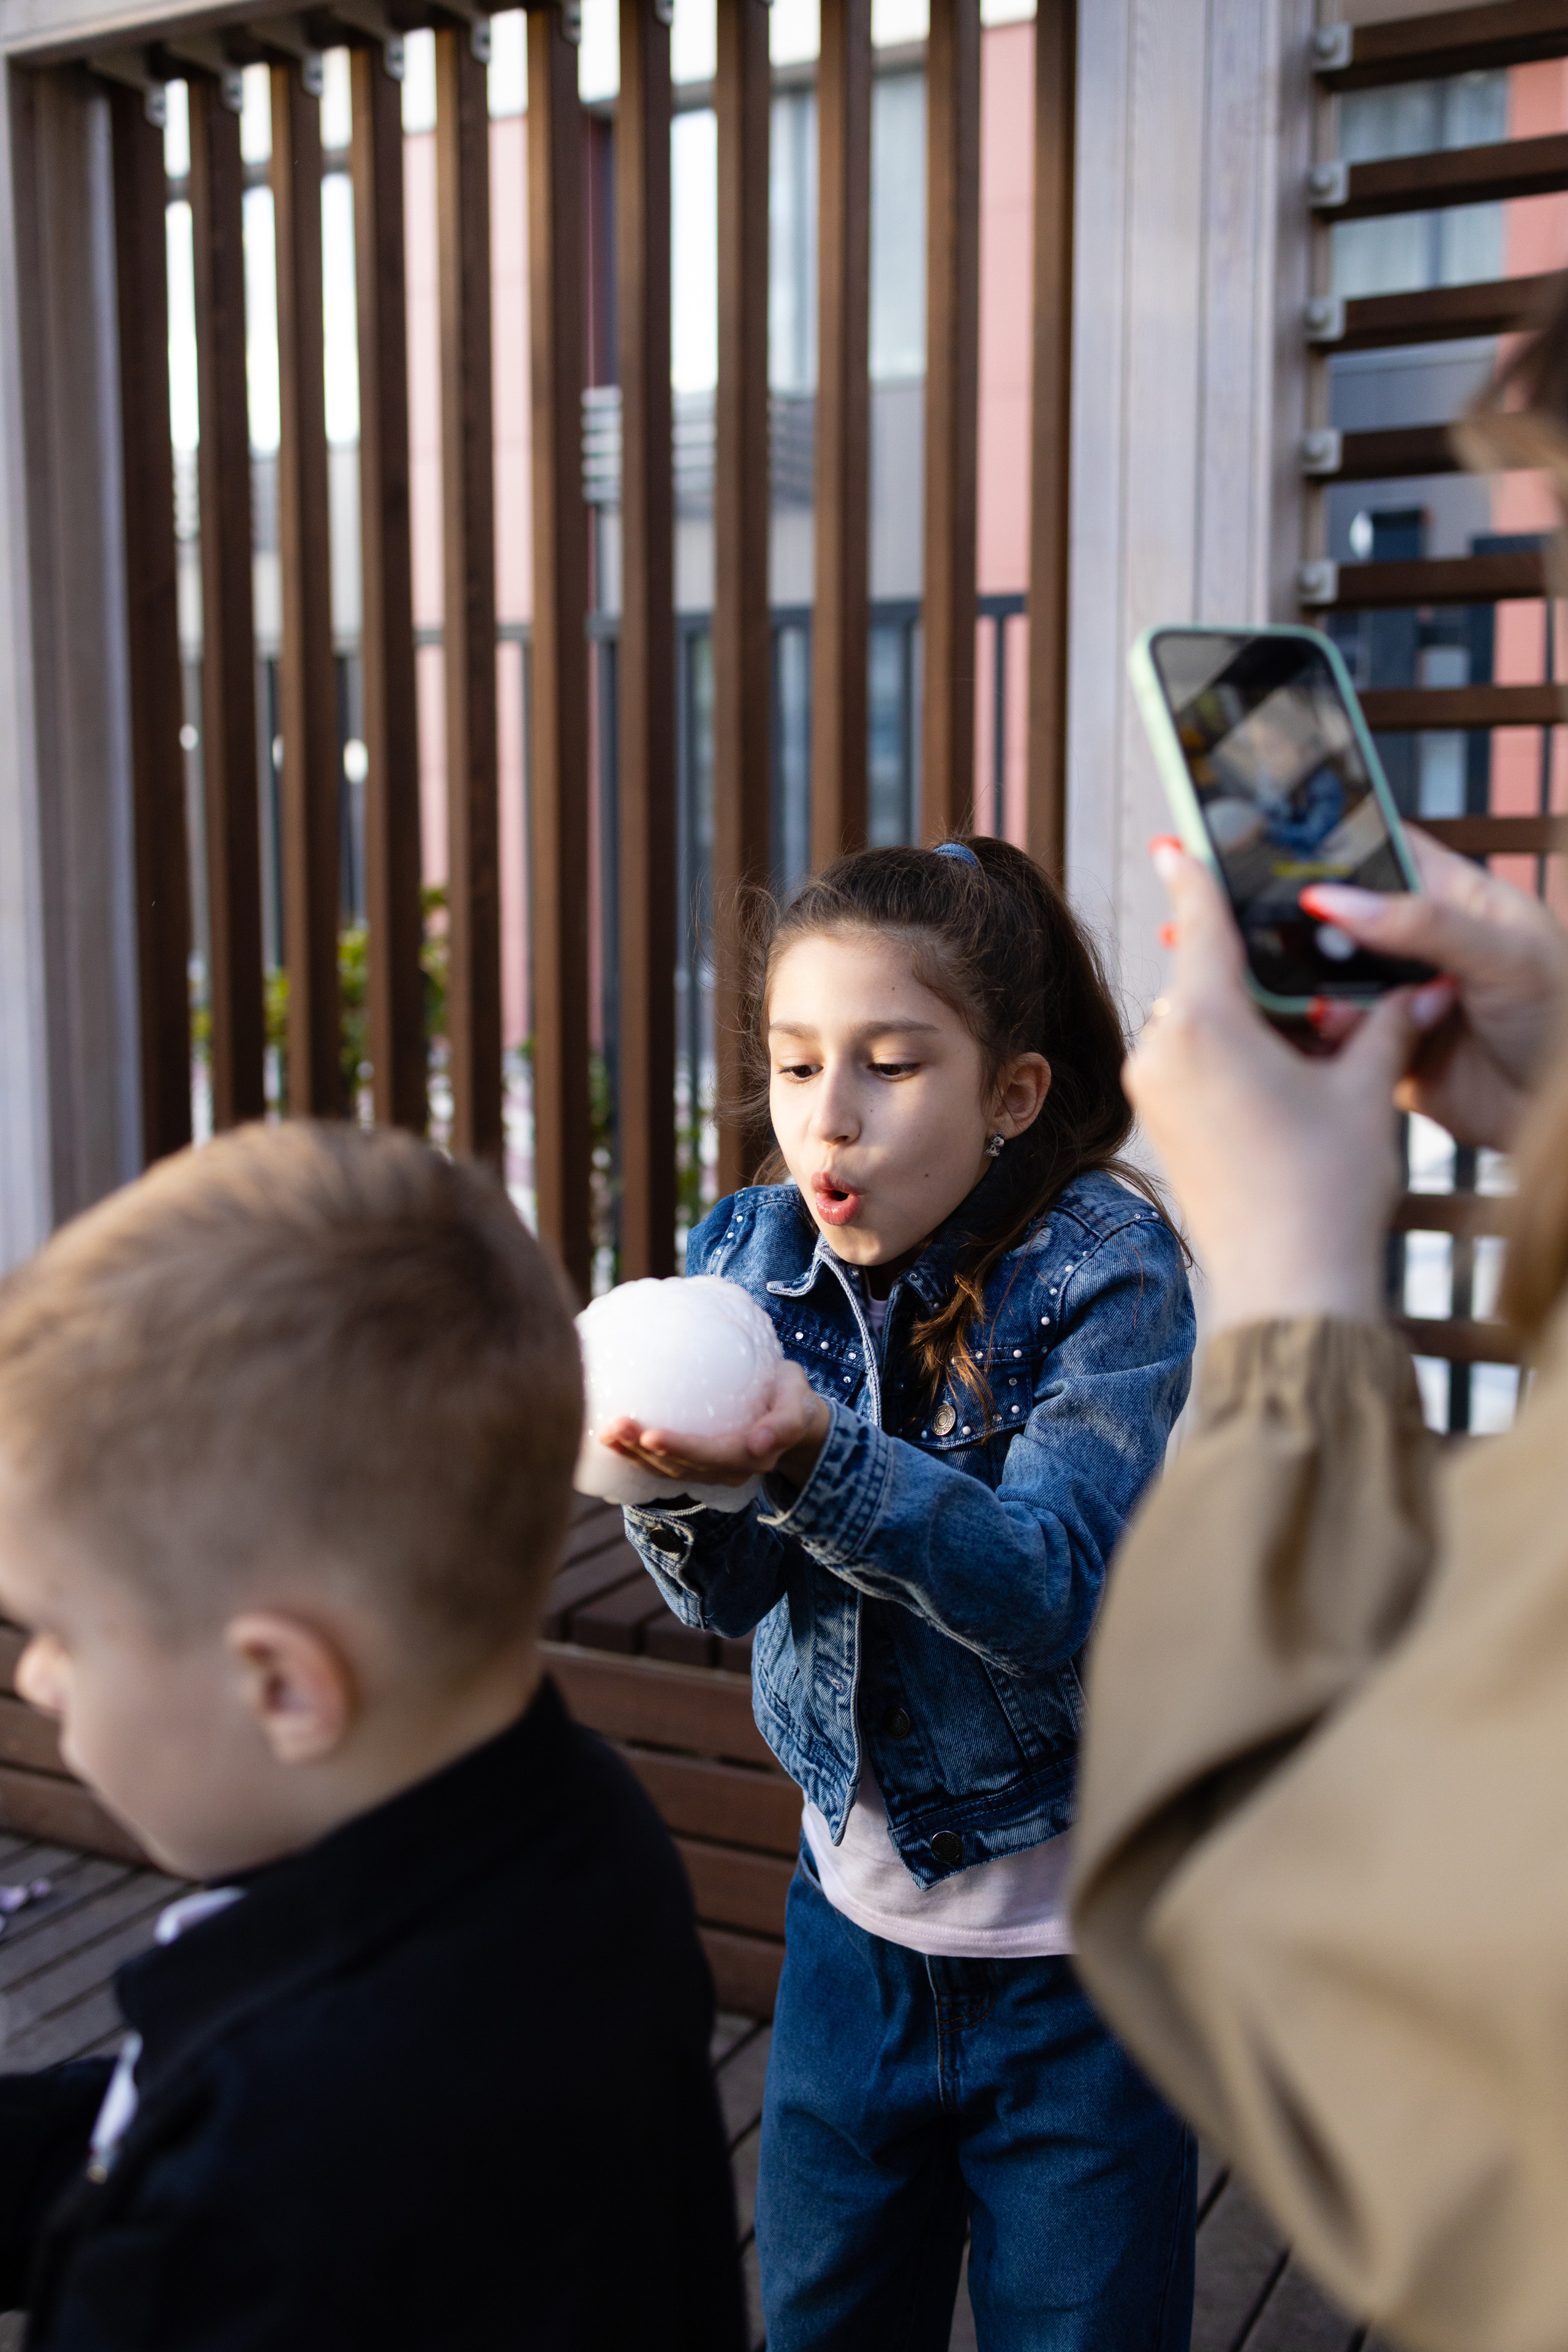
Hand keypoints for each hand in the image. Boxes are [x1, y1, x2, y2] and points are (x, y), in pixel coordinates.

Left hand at [602, 1361, 831, 1494]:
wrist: (793, 1415)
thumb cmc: (792, 1397)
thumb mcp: (799, 1400)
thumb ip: (786, 1421)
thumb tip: (760, 1445)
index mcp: (752, 1456)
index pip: (711, 1455)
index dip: (680, 1449)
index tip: (651, 1435)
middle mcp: (728, 1471)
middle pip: (681, 1466)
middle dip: (644, 1450)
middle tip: (615, 1426)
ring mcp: (710, 1472)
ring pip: (666, 1471)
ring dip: (633, 1455)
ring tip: (605, 1433)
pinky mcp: (696, 1465)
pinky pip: (663, 1466)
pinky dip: (636, 1457)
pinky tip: (611, 1442)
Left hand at [1127, 844, 1447, 1333]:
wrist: (1287, 1286)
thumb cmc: (1324, 1189)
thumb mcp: (1364, 1094)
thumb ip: (1386, 1027)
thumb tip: (1423, 986)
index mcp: (1205, 1023)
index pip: (1202, 923)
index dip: (1195, 874)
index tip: (1177, 838)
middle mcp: (1164, 1048)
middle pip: (1203, 977)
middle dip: (1245, 964)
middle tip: (1288, 950)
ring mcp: (1155, 1090)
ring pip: (1196, 1022)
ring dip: (1238, 1016)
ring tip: (1299, 1028)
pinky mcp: (1159, 1124)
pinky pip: (1187, 1061)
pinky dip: (1224, 1053)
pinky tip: (1275, 1070)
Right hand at [1300, 827, 1567, 1148]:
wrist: (1555, 1114)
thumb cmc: (1561, 1022)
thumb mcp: (1504, 956)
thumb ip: (1423, 923)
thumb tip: (1337, 900)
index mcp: (1456, 899)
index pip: (1387, 851)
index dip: (1340, 849)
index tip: (1292, 857)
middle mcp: (1419, 944)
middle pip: (1346, 918)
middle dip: (1318, 930)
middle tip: (1304, 942)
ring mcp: (1399, 995)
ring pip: (1333, 979)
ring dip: (1325, 989)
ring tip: (1343, 1005)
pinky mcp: (1383, 1047)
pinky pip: (1339, 1033)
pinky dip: (1330, 1034)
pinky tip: (1339, 1035)